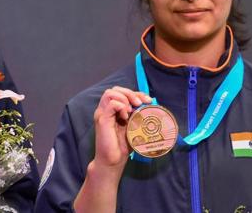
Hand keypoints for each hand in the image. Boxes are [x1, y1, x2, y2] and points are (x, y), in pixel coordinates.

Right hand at [74, 86, 152, 211]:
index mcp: (113, 111)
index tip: (147, 100)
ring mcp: (102, 114)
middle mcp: (105, 110)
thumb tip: (150, 105)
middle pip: (114, 89)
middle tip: (140, 103)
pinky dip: (121, 106)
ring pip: (110, 93)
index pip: (121, 92)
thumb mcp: (134, 127)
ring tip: (132, 110)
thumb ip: (137, 116)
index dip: (135, 93)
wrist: (113, 161)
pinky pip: (111, 104)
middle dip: (130, 93)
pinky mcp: (102, 120)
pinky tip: (126, 117)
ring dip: (124, 98)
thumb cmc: (123, 146)